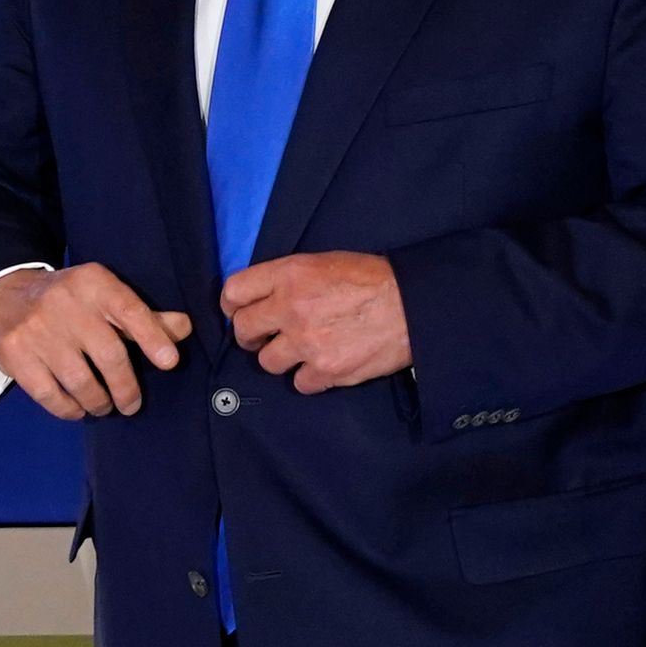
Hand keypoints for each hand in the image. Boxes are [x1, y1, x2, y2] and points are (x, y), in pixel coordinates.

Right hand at [0, 265, 193, 420]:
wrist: (0, 297)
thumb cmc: (65, 301)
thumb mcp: (101, 296)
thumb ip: (141, 315)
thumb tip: (184, 328)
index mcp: (92, 283)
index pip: (129, 310)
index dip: (153, 338)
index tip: (170, 363)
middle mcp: (65, 303)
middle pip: (109, 355)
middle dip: (126, 388)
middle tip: (131, 404)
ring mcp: (37, 329)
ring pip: (81, 381)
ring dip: (98, 402)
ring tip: (103, 406)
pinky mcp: (15, 353)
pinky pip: (50, 394)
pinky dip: (69, 409)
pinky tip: (77, 409)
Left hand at [220, 251, 410, 391]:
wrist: (413, 306)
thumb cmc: (372, 280)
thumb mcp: (324, 263)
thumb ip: (289, 279)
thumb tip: (263, 298)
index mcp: (289, 275)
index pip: (233, 292)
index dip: (232, 305)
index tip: (238, 312)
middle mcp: (291, 308)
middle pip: (243, 330)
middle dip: (252, 335)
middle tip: (267, 336)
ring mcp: (306, 342)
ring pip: (267, 362)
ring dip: (281, 358)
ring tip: (303, 350)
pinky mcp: (325, 370)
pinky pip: (298, 383)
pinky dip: (310, 378)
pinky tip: (325, 365)